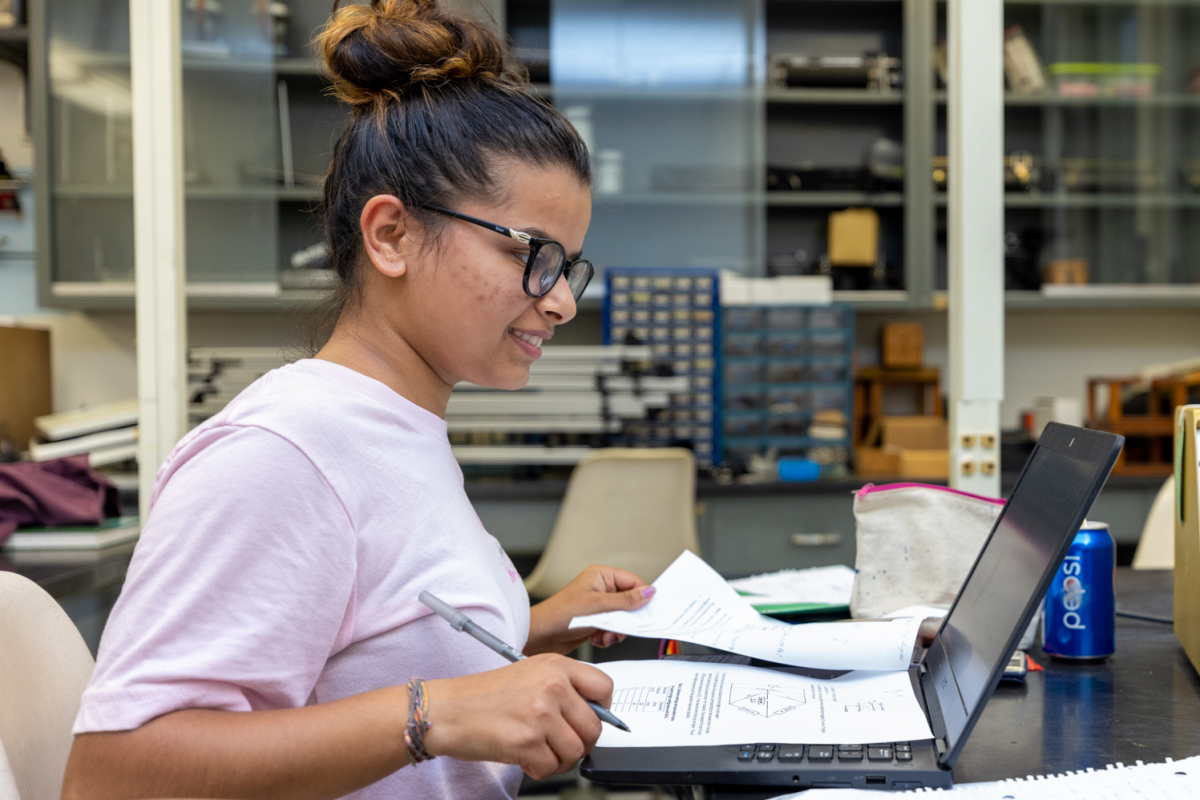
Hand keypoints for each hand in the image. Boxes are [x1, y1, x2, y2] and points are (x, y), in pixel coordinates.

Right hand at [423, 654, 611, 779]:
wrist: (446, 710)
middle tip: (561, 744)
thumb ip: (562, 688)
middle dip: (580, 743)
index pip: (604, 687)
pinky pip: (553, 767)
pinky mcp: (527, 741)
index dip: (603, 709)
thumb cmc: (482, 696)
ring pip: (576, 751)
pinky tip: (526, 758)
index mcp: (555, 666)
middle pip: (594, 727)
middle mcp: (552, 686)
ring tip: (540, 752)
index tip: (591, 718)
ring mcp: (540, 713)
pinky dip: (541, 770)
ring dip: (560, 759)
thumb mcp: (528, 675)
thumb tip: (593, 715)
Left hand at [525, 564, 655, 655]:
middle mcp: (600, 588)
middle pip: (629, 602)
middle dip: (625, 619)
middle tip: (620, 627)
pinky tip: (597, 639)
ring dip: (616, 630)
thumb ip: (626, 601)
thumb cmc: (561, 615)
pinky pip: (612, 628)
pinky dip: (607, 636)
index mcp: (601, 575)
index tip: (648, 611)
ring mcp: (597, 606)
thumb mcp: (598, 606)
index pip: (632, 581)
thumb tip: (648, 592)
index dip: (641, 597)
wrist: (541, 636)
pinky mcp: (594, 621)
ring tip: (604, 635)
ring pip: (622, 618)